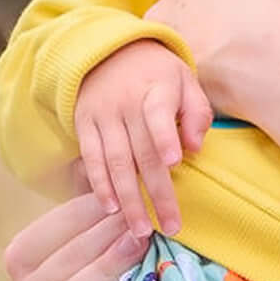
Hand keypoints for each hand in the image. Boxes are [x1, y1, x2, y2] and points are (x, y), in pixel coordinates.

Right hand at [5, 195, 149, 280]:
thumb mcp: (100, 252)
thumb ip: (94, 217)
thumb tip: (95, 168)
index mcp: (24, 268)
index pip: (41, 236)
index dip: (79, 215)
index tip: (121, 198)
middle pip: (54, 265)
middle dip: (98, 238)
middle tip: (139, 220)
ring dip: (99, 269)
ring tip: (134, 246)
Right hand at [74, 40, 208, 236]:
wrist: (107, 51)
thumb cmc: (158, 73)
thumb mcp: (185, 79)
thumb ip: (196, 112)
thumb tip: (195, 148)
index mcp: (156, 88)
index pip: (158, 113)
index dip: (165, 135)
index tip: (173, 161)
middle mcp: (126, 104)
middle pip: (141, 152)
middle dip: (156, 192)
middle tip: (170, 225)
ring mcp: (101, 116)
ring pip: (115, 162)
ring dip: (128, 198)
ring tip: (140, 229)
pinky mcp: (83, 126)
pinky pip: (91, 159)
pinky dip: (99, 185)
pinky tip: (110, 209)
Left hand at [148, 0, 279, 124]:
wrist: (271, 63)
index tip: (236, 4)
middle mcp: (163, 13)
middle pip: (176, 15)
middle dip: (196, 22)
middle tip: (233, 34)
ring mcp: (168, 51)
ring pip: (177, 46)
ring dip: (196, 50)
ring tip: (231, 62)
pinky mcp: (176, 86)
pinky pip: (186, 80)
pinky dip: (200, 80)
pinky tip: (226, 84)